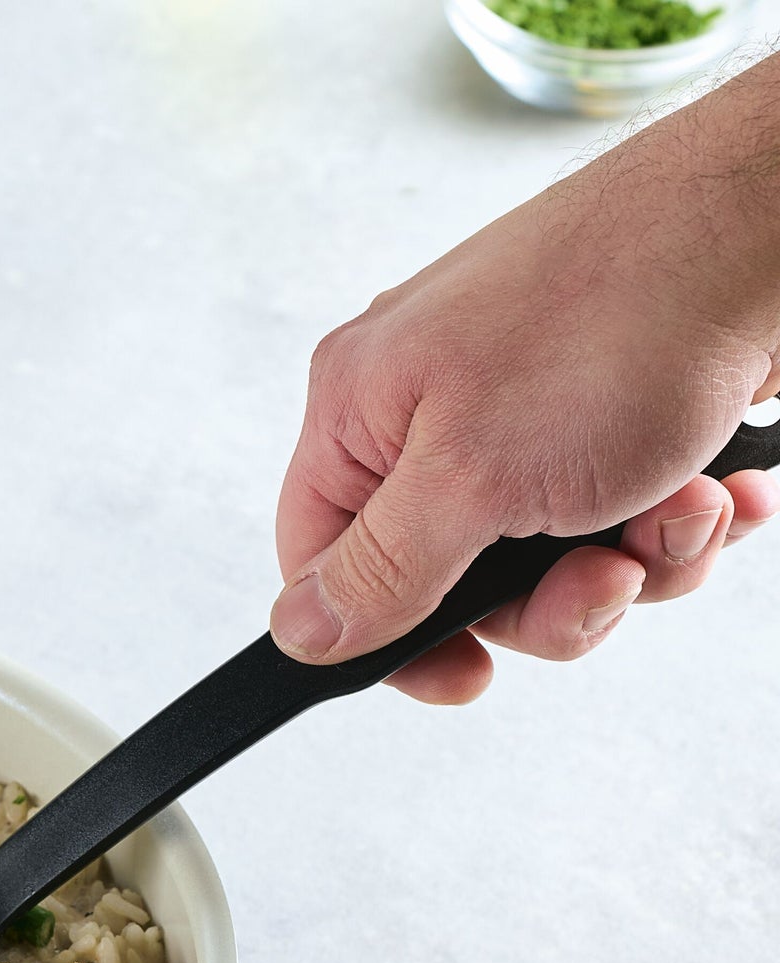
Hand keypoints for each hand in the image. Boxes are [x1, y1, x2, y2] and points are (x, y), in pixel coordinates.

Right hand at [271, 58, 779, 703]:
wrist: (772, 218)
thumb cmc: (621, 312)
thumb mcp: (472, 478)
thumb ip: (378, 572)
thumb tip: (301, 632)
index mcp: (361, 409)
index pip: (325, 567)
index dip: (391, 640)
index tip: (468, 672)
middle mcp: (433, 404)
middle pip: (454, 581)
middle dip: (552, 600)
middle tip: (604, 575)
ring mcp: (526, 404)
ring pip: (551, 557)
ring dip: (634, 558)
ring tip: (682, 507)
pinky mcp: (610, 405)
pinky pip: (621, 511)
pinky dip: (676, 517)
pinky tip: (716, 485)